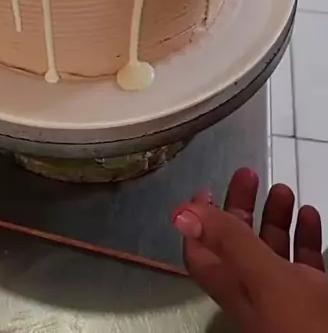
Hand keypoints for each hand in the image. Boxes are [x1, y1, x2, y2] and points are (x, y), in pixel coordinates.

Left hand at [173, 168, 327, 332]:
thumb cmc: (302, 323)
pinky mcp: (315, 298)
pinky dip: (305, 237)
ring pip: (273, 249)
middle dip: (241, 206)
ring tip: (285, 190)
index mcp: (234, 287)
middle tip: (250, 174)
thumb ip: (227, 241)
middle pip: (238, 243)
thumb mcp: (263, 276)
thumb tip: (178, 212)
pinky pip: (306, 263)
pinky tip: (311, 216)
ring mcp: (286, 296)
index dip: (199, 222)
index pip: (201, 253)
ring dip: (275, 217)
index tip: (207, 190)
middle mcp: (255, 290)